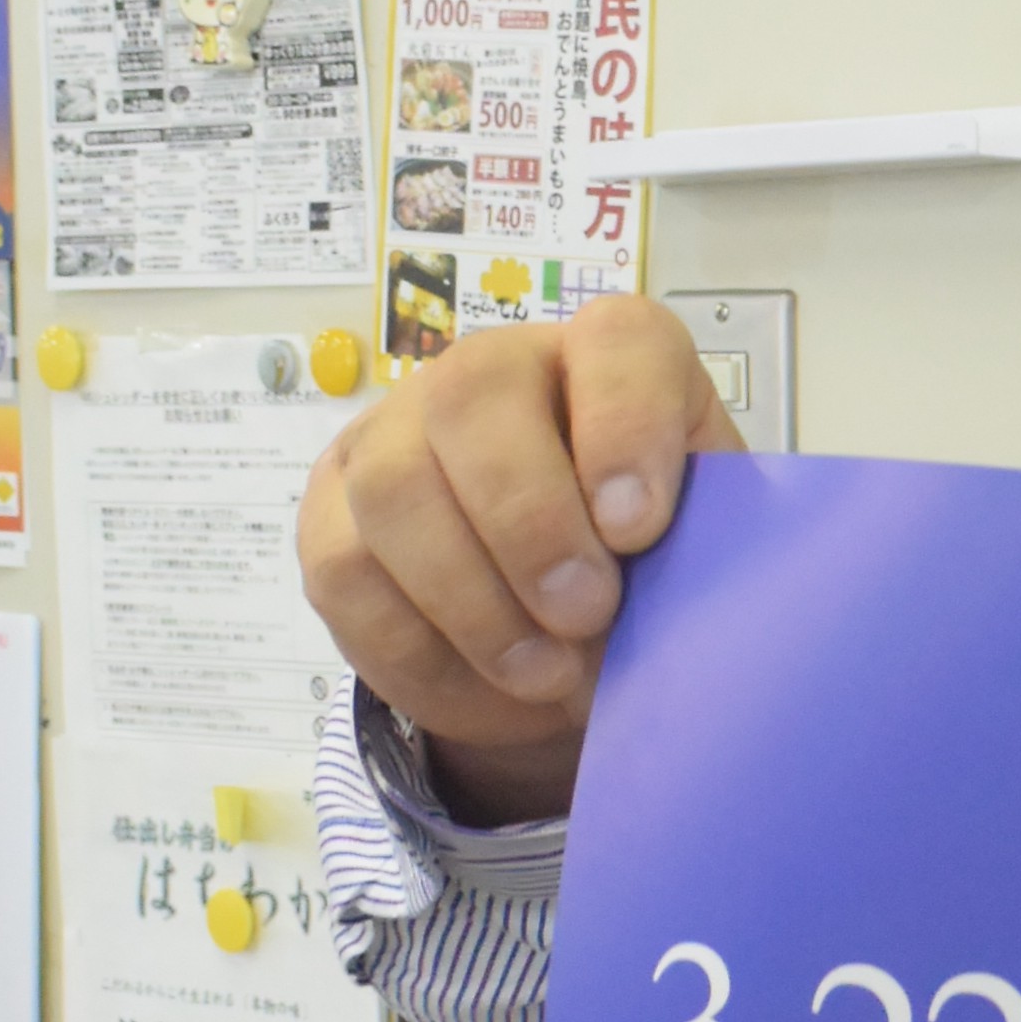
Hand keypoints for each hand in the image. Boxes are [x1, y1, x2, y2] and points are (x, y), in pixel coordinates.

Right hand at [297, 293, 734, 818]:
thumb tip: (670, 617)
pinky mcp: (330, 514)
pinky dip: (420, 648)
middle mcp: (490, 371)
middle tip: (585, 614)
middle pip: (471, 395)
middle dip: (528, 520)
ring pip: (394, 488)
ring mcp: (392, 434)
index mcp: (606, 360)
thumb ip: (687, 558)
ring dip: (472, 600)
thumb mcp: (690, 556)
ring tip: (543, 671)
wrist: (557, 627)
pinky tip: (484, 682)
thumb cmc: (639, 572)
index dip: (625, 424)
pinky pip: (346, 572)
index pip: (616, 339)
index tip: (638, 528)